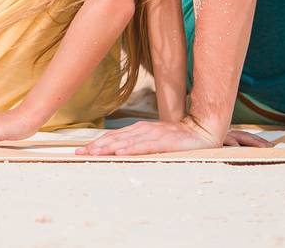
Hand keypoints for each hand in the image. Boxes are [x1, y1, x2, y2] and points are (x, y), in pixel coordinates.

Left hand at [77, 115, 271, 155]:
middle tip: (80, 154)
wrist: (204, 129)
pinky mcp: (166, 141)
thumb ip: (140, 143)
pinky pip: (146, 146)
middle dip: (97, 146)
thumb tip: (119, 150)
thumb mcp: (156, 140)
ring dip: (110, 148)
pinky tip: (121, 152)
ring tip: (95, 153)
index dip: (97, 143)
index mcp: (140, 129)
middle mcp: (144, 129)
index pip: (114, 137)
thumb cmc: (179, 138)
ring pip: (127, 142)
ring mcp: (155, 134)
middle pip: (116, 139)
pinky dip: (132, 149)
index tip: (81, 151)